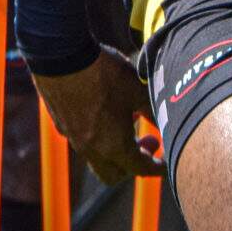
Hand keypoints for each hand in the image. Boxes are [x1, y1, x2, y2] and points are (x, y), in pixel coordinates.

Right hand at [34, 47, 161, 184]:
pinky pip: (82, 141)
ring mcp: (73, 138)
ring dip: (114, 149)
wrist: (61, 56)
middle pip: (114, 175)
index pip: (140, 168)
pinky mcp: (61, 124)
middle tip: (147, 143)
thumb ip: (154, 111)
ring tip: (127, 122)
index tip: (167, 165)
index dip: (157, 168)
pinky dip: (97, 136)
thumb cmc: (104, 74)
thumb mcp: (138, 91)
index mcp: (114, 146)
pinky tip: (103, 112)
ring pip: (97, 158)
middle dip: (133, 165)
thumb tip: (170, 123)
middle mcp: (92, 149)